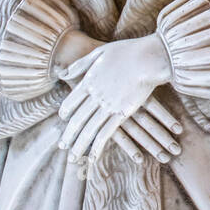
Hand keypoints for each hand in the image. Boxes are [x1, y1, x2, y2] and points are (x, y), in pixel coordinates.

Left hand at [58, 34, 178, 167]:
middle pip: (76, 120)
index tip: (63, 120)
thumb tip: (61, 73)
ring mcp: (108, 106)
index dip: (65, 113)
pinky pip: (106, 134)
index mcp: (88, 81)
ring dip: (79, 146)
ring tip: (72, 158)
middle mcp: (95, 96)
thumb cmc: (127, 51)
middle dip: (68, 136)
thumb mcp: (98, 53)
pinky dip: (97, 147)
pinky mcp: (122, 113)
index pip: (70, 102)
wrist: (148, 58)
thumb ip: (79, 65)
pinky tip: (92, 157)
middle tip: (61, 146)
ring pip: (88, 130)